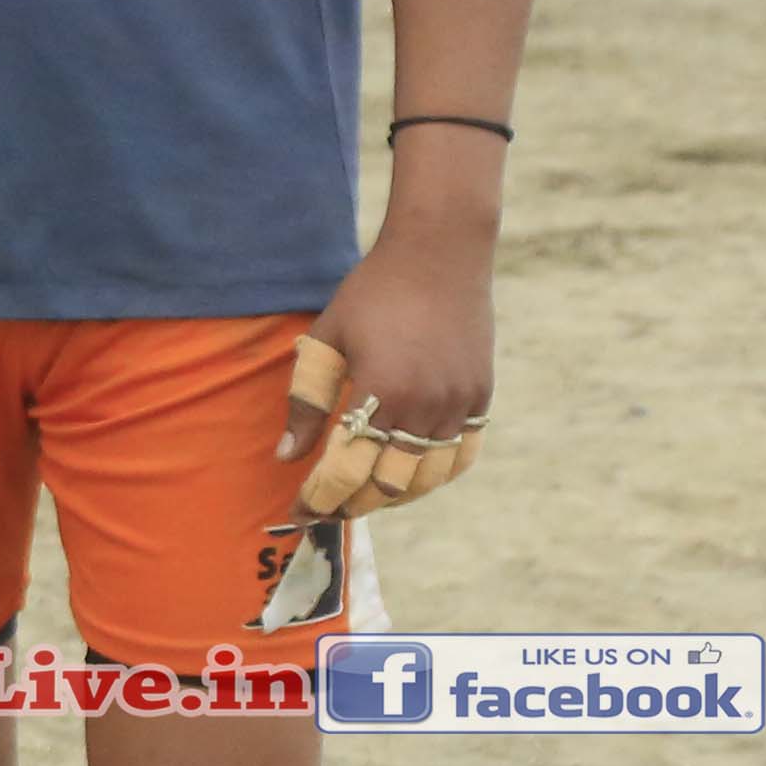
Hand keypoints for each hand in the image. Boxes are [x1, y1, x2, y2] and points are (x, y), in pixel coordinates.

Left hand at [281, 236, 493, 519]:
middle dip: (349, 504)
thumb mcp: (328, 339)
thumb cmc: (373, 292)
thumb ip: (306, 400)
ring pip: (424, 480)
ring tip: (363, 494)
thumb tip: (286, 456)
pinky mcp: (479, 397)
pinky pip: (460, 458)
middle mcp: (421, 406)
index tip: (297, 513)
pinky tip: (409, 475)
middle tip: (326, 505)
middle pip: (383, 487)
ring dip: (390, 496)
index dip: (316, 499)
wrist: (440, 253)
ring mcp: (456, 405)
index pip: (342, 471)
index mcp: (378, 391)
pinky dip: (433, 476)